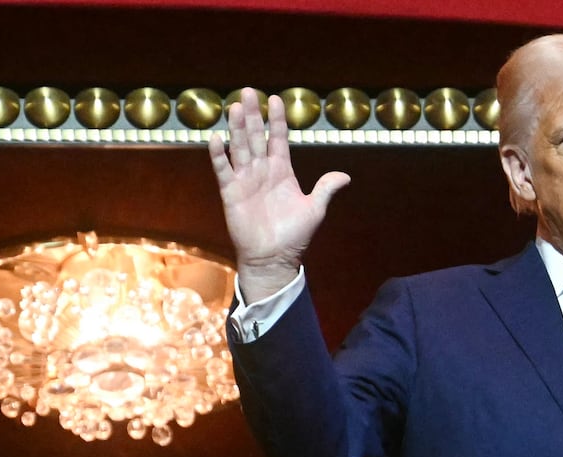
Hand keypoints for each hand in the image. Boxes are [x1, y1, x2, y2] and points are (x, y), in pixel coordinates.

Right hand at [208, 87, 349, 301]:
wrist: (274, 258)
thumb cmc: (294, 235)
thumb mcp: (315, 209)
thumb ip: (326, 189)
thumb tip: (345, 176)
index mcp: (282, 171)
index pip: (278, 139)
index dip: (277, 120)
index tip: (277, 99)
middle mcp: (262, 171)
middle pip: (256, 137)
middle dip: (254, 115)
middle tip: (248, 91)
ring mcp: (245, 180)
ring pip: (240, 148)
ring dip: (238, 128)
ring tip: (236, 107)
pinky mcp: (231, 193)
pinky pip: (224, 170)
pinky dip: (219, 155)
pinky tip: (216, 138)